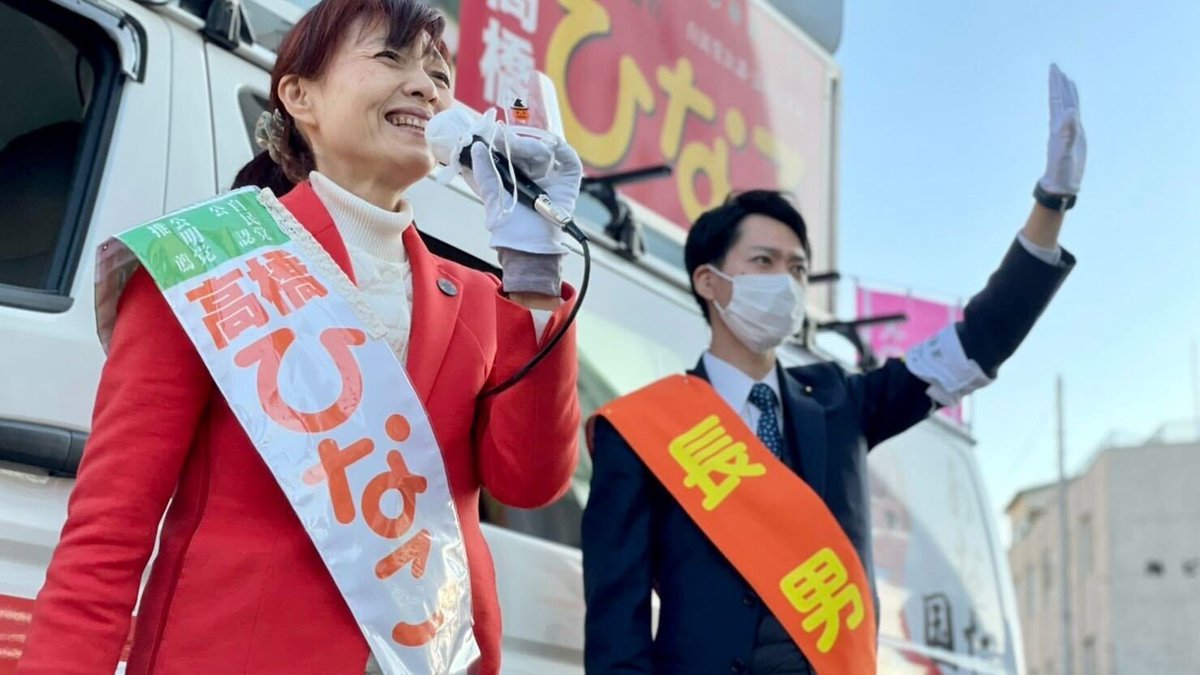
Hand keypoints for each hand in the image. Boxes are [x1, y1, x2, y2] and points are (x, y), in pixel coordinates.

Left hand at [460, 122, 582, 254]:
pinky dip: (564, 151)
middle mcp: (536, 177)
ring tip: (520, 148)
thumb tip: (476, 147)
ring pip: (547, 152)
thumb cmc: (507, 225)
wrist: (526, 244)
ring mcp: (553, 180)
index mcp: (517, 178)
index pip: (514, 153)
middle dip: (518, 143)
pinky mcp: (568, 186)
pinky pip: (570, 163)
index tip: (496, 134)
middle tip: (506, 139)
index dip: (507, 142)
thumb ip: (483, 171)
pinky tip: (552, 145)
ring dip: (534, 146)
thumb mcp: (490, 194)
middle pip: (530, 150)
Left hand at [1038, 64, 1085, 195]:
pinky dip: (1075, 106)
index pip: (1056, 100)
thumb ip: (1068, 130)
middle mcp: (1061, 124)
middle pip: (1060, 99)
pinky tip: (1074, 104)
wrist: (1062, 182)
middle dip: (1058, 83)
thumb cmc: (1061, 168)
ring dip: (1067, 92)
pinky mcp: (1076, 135)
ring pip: (1068, 106)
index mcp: (1057, 125)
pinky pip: (1075, 115)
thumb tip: (1070, 111)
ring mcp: (1068, 129)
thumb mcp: (1065, 149)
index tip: (1054, 69)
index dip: (1055, 85)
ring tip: (1066, 79)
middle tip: (1055, 67)